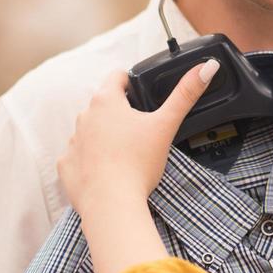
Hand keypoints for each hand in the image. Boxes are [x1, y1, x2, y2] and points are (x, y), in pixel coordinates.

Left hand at [58, 59, 219, 217]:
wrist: (111, 204)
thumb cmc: (137, 164)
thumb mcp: (166, 125)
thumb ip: (185, 94)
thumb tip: (206, 68)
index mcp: (106, 101)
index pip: (117, 77)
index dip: (131, 83)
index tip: (141, 94)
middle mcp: (84, 116)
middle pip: (103, 105)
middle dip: (120, 113)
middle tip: (140, 130)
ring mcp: (73, 141)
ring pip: (90, 130)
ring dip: (104, 136)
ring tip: (125, 153)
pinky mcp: (66, 165)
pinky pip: (78, 156)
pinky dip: (90, 161)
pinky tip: (106, 171)